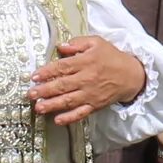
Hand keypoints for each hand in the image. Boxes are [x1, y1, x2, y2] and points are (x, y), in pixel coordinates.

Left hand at [32, 35, 147, 126]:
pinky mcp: (95, 105)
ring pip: (68, 101)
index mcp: (86, 62)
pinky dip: (69, 118)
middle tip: (30, 94)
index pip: (63, 67)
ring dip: (52, 105)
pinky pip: (81, 113)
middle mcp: (86, 79)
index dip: (47, 72)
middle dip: (44, 90)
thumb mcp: (96, 42)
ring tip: (38, 108)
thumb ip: (77, 43)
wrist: (131, 75)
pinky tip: (58, 120)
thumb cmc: (111, 57)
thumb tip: (60, 46)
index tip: (34, 76)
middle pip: (62, 85)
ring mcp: (90, 94)